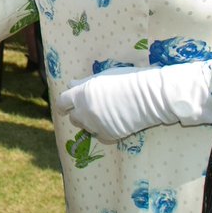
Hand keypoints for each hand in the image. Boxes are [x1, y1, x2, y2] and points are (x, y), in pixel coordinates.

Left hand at [56, 62, 211, 143]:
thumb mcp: (102, 76)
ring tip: (104, 114)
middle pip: (73, 117)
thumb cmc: (126, 80)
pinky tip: (113, 122)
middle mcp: (85, 111)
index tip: (66, 105)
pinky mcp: (109, 135)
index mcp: (81, 94)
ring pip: (86, 127)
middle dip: (78, 113)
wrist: (148, 97)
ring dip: (90, 122)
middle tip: (88, 109)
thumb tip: (71, 84)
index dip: (65, 104)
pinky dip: (103, 130)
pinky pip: (99, 135)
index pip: (63, 102)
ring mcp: (96, 125)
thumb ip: (84, 83)